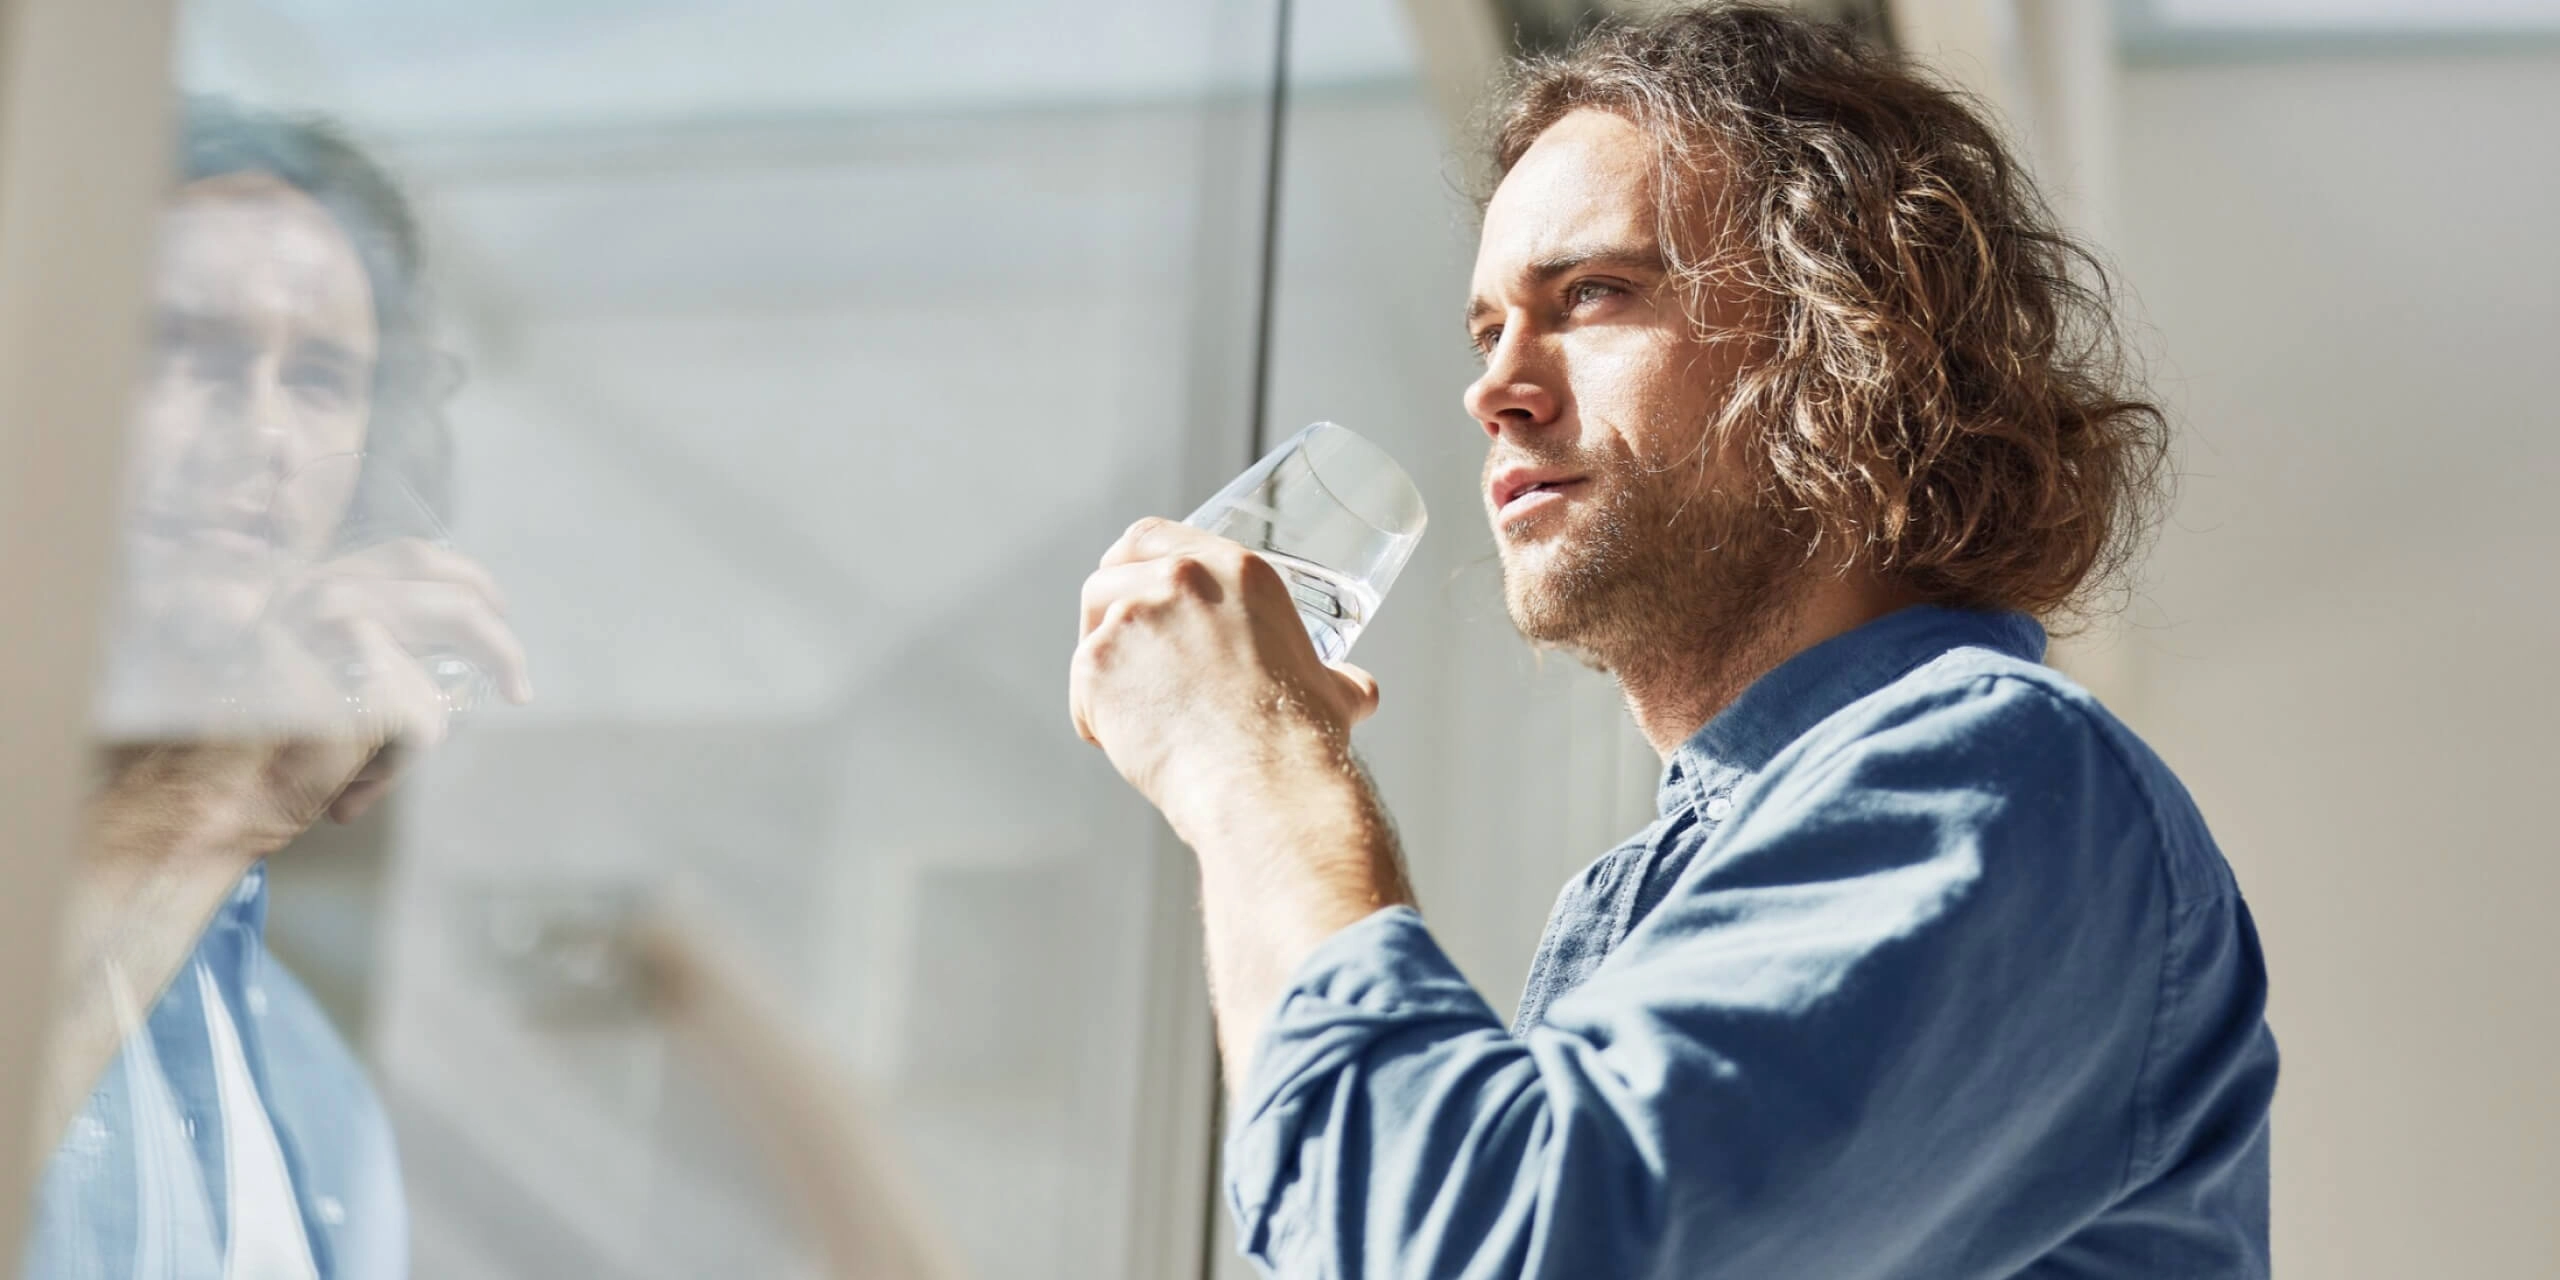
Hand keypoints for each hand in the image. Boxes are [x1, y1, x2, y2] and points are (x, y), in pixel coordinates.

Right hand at [266, 538, 532, 821]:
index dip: (468, 583)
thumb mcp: (313, 672)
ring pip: (438, 682)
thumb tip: (452, 661)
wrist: (201, 796)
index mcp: (312, 580)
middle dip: (499, 645)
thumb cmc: (255, 746)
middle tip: (517, 688)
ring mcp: (337, 630)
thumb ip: (368, 645)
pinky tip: (349, 784)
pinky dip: (397, 767)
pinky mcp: (358, 677)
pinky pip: (425, 728)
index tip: (497, 613)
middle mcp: (323, 591)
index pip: (413, 556)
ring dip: (420, 732)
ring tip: (370, 767)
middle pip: (453, 600)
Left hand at [1070, 518, 1379, 818]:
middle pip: (1111, 570)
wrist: (1264, 780)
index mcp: (1237, 571)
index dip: (1133, 559)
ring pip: (1089, 628)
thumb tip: (1358, 689)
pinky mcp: (1098, 662)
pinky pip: (1080, 686)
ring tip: (1126, 708)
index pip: (1155, 534)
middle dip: (1104, 606)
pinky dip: (1093, 717)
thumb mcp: (1333, 690)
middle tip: (1115, 646)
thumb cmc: (1301, 740)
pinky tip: (1121, 744)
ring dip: (1098, 662)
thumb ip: (1339, 680)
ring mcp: (1134, 616)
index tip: (1128, 581)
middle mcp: (1180, 579)